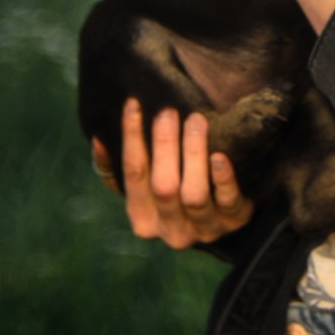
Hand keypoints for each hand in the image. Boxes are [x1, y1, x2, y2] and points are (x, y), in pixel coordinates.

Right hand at [92, 99, 254, 247]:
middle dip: (164, 146)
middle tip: (168, 112)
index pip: (134, 174)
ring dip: (194, 154)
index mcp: (143, 218)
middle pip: (164, 186)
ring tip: (196, 120)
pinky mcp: (235, 221)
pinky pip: (228, 201)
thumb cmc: (177, 195)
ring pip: (194, 194)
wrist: (224, 219)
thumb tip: (99, 140)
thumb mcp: (147, 189)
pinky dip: (223, 178)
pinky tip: (220, 155)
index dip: (132, 138)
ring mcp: (204, 228)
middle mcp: (170, 230)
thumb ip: (120, 170)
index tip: (134, 104)